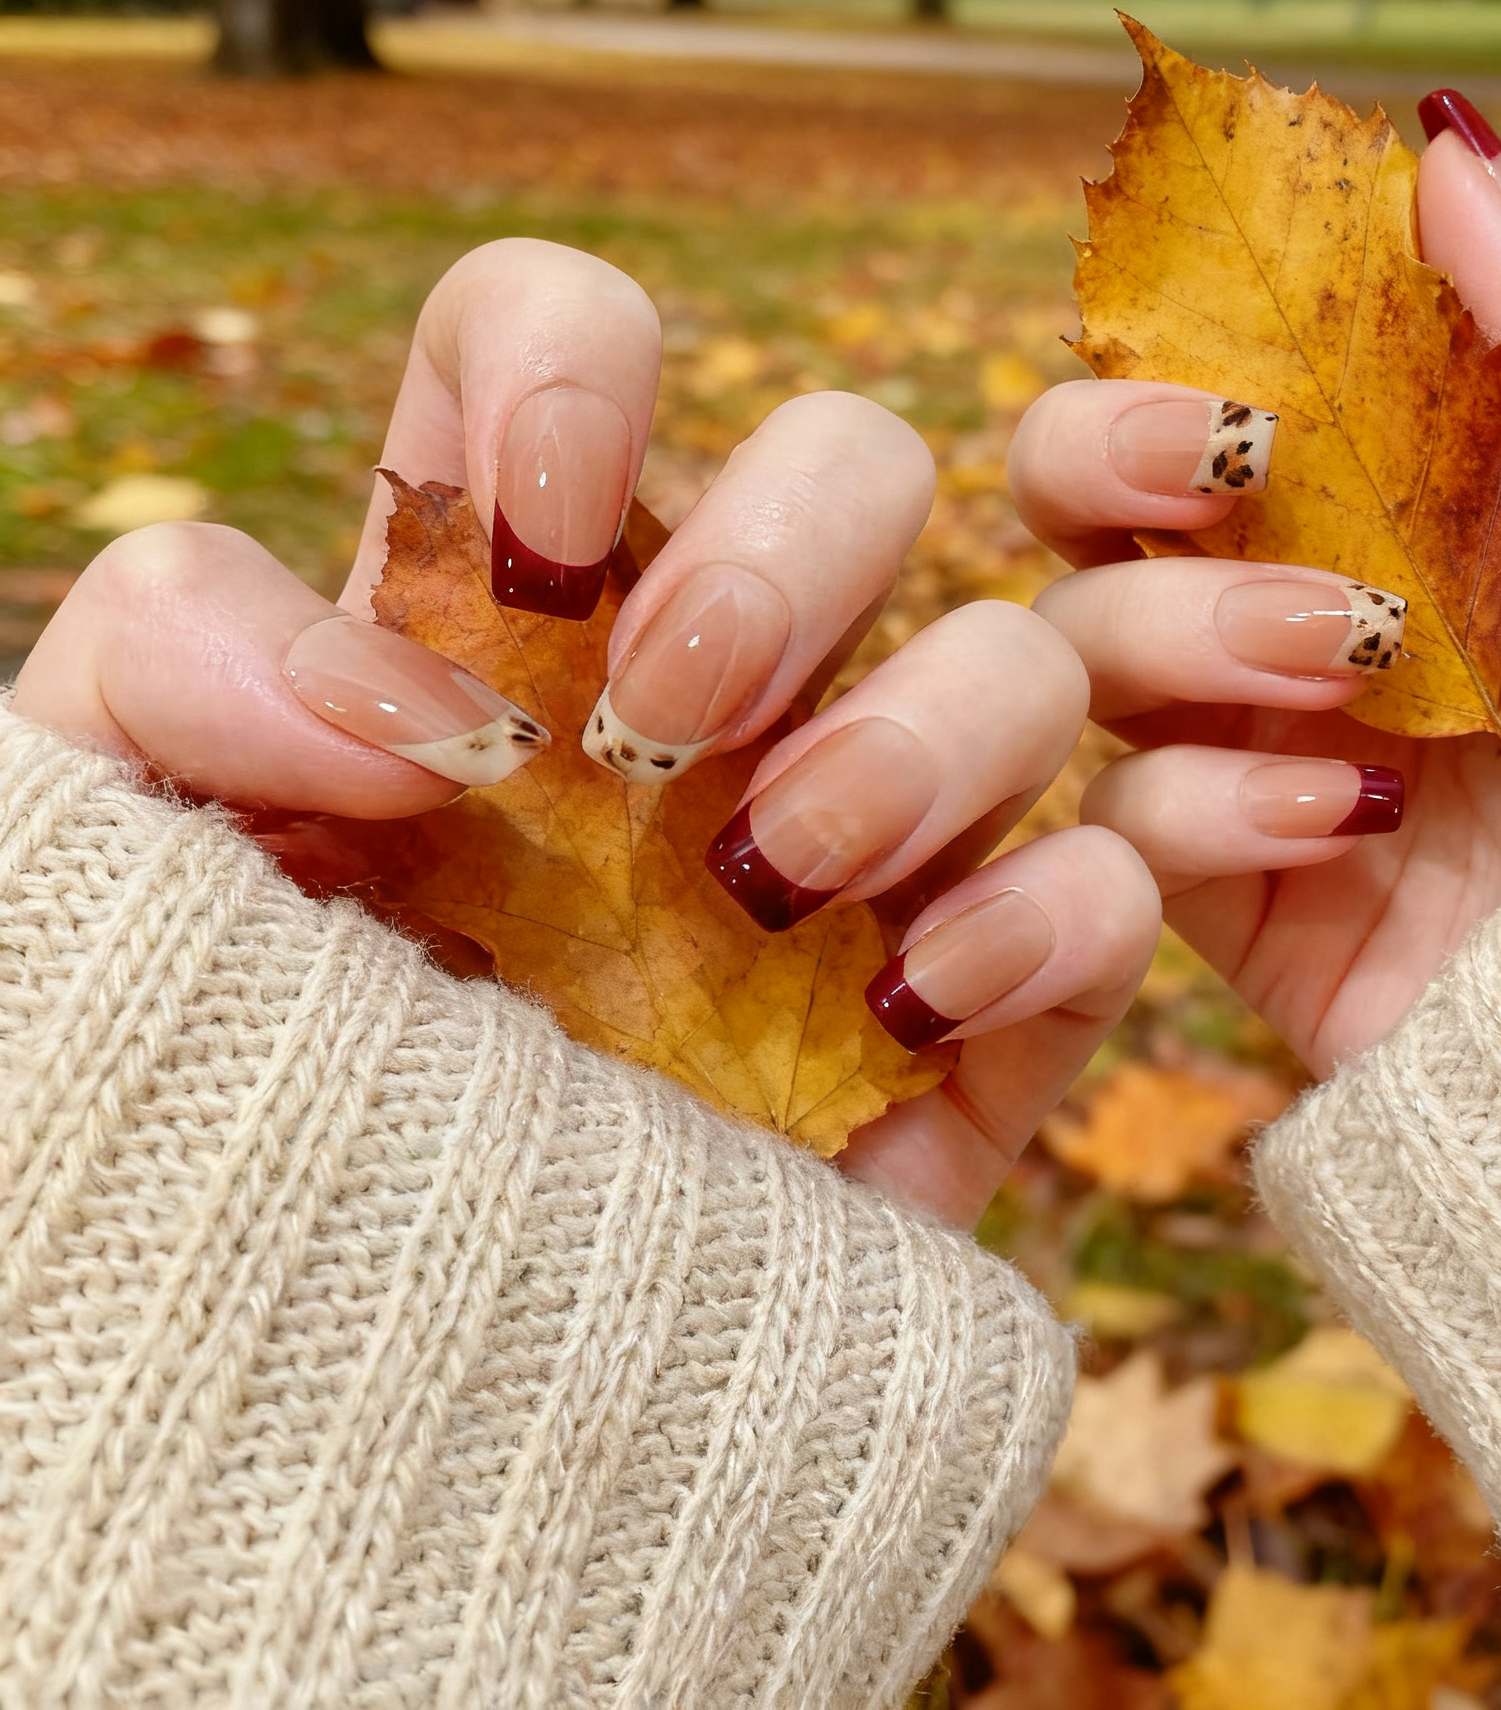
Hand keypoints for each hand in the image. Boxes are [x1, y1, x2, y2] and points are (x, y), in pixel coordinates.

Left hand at [12, 237, 1157, 1225]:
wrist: (340, 1425)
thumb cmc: (208, 1117)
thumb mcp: (112, 861)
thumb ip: (164, 671)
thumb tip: (403, 670)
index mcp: (494, 620)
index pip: (569, 353)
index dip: (575, 367)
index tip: (533, 534)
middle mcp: (705, 708)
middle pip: (858, 462)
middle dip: (794, 544)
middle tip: (668, 718)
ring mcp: (861, 856)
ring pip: (1020, 655)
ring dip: (930, 723)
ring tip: (772, 873)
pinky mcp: (973, 1023)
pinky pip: (1110, 888)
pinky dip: (1053, 910)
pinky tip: (907, 1002)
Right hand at [1012, 92, 1500, 1080]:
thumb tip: (1448, 150)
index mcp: (1377, 532)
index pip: (1195, 412)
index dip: (1163, 368)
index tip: (1236, 374)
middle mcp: (1278, 635)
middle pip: (1069, 511)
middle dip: (1100, 463)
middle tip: (1215, 470)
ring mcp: (1239, 769)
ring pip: (1071, 654)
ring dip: (1184, 634)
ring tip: (1344, 660)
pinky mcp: (1222, 906)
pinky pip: (1119, 827)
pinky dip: (1209, 807)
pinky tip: (1353, 824)